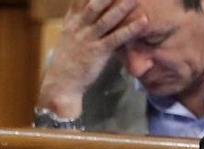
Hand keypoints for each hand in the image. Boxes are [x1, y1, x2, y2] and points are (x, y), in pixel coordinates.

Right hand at [38, 0, 147, 117]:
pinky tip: (143, 21)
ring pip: (106, 20)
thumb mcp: (67, 37)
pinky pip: (116, 39)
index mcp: (71, 24)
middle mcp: (78, 29)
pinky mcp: (97, 53)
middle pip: (94, 6)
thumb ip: (77, 21)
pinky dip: (130, 30)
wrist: (60, 85)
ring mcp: (87, 40)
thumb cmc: (67, 61)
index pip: (79, 1)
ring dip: (122, 8)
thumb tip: (83, 6)